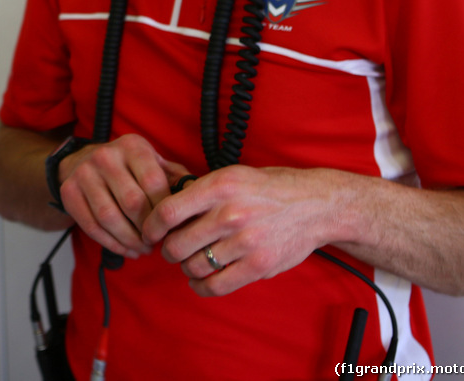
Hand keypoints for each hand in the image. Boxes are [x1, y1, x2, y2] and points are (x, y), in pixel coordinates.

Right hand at [56, 134, 182, 257]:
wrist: (81, 161)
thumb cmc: (128, 168)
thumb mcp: (153, 163)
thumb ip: (176, 180)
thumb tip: (199, 202)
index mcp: (132, 146)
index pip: (153, 182)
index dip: (164, 211)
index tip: (171, 227)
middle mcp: (105, 156)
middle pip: (132, 202)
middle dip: (148, 229)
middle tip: (157, 242)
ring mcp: (84, 174)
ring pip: (110, 218)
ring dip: (129, 240)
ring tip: (143, 249)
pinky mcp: (69, 192)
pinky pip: (91, 226)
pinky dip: (111, 244)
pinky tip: (126, 249)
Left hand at [142, 165, 335, 295]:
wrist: (313, 204)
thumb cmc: (267, 189)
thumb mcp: (231, 176)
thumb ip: (200, 192)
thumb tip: (163, 209)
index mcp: (218, 187)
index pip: (167, 211)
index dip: (151, 226)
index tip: (149, 232)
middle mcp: (229, 214)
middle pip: (177, 245)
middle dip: (168, 251)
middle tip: (171, 249)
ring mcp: (244, 242)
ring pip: (194, 266)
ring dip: (186, 268)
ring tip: (191, 261)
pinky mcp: (258, 266)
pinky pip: (216, 285)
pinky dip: (201, 286)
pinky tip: (201, 280)